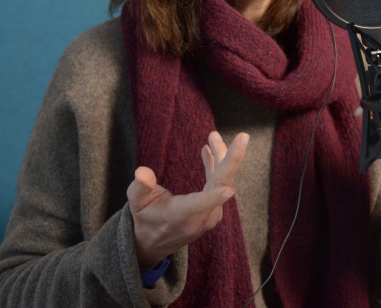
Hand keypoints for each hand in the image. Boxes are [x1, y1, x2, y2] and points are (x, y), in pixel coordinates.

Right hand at [126, 131, 248, 268]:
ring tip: (213, 136)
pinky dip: (216, 166)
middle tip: (243, 136)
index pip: (198, 205)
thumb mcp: (137, 203)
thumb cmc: (145, 219)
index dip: (214, 197)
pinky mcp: (213, 211)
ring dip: (222, 157)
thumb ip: (140, 187)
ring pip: (222, 182)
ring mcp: (210, 216)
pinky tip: (210, 150)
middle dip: (231, 160)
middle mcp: (200, 218)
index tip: (230, 190)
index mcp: (180, 215)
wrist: (156, 242)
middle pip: (221, 185)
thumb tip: (142, 172)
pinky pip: (219, 185)